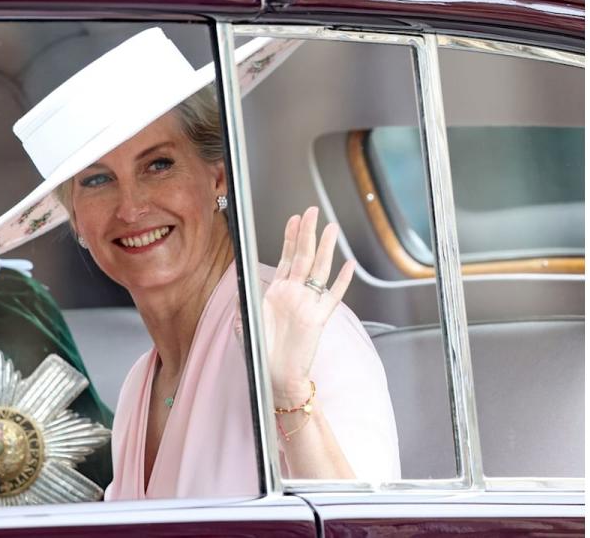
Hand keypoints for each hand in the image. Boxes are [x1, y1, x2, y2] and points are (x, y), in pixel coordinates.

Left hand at [263, 206, 354, 406]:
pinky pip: (332, 296)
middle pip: (303, 256)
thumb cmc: (261, 353)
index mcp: (277, 293)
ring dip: (325, 248)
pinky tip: (348, 266)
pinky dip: (341, 281)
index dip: (290, 238)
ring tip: (331, 228)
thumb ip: (245, 300)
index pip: (286, 258)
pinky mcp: (319, 318)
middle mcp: (294, 295)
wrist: (276, 377)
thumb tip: (240, 282)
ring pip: (319, 270)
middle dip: (307, 233)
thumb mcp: (245, 322)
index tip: (294, 219)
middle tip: (312, 211)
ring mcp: (308, 304)